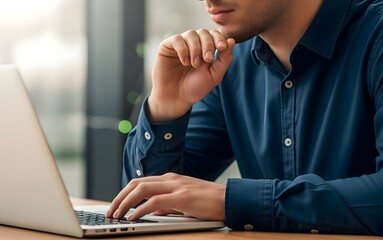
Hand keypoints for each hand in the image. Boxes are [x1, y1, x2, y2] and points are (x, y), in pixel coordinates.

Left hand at [105, 173, 225, 220]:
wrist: (230, 199)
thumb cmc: (209, 202)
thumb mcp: (185, 202)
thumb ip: (168, 206)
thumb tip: (153, 213)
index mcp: (171, 179)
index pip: (141, 182)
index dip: (125, 193)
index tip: (116, 205)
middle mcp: (171, 179)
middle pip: (137, 183)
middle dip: (120, 196)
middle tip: (110, 211)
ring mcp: (176, 186)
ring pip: (142, 189)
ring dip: (125, 202)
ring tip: (116, 214)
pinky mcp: (182, 197)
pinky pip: (155, 202)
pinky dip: (140, 209)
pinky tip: (133, 217)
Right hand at [148, 29, 234, 121]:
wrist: (176, 98)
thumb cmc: (195, 88)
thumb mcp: (214, 76)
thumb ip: (224, 60)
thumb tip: (232, 40)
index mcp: (206, 49)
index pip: (215, 35)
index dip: (219, 38)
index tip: (222, 48)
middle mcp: (193, 44)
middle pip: (204, 32)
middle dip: (208, 44)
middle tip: (207, 60)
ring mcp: (180, 44)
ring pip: (191, 34)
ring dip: (196, 49)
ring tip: (194, 64)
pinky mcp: (167, 46)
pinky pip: (177, 39)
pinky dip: (183, 49)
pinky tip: (185, 62)